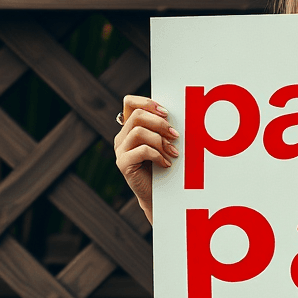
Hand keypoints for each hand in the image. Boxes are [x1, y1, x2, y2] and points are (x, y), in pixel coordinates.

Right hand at [113, 94, 179, 223]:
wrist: (158, 195)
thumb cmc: (164, 166)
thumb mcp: (164, 143)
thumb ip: (163, 129)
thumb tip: (175, 116)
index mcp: (131, 127)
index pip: (130, 102)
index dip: (148, 102)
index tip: (167, 113)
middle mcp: (122, 136)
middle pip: (138, 115)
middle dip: (160, 123)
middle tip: (176, 136)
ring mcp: (120, 150)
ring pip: (139, 131)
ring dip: (160, 141)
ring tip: (173, 153)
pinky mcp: (123, 163)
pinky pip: (141, 150)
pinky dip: (158, 155)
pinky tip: (166, 163)